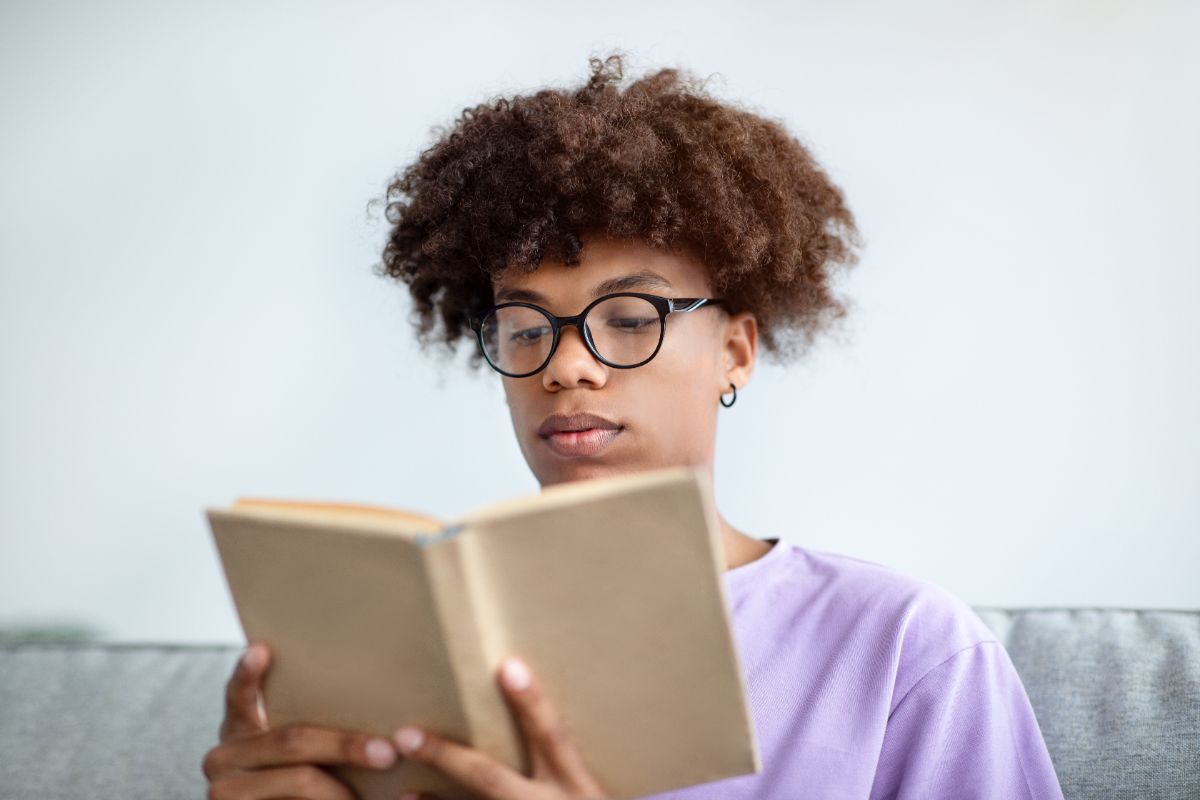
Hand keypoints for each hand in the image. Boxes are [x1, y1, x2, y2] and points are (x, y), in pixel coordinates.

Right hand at [202, 642, 400, 798]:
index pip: (238, 695)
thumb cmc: (292, 785)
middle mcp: (221, 759)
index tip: (262, 650)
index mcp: (237, 731)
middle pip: (292, 740)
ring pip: (301, 780)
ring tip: (378, 792)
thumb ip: (303, 734)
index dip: (248, 674)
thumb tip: (363, 705)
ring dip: (342, 789)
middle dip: (344, 746)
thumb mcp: (286, 757)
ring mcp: (224, 792)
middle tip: (387, 752)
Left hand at [392, 656, 608, 799]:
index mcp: (579, 791)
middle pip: (491, 780)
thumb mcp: (592, 798)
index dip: (532, 703)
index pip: (553, 737)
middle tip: (406, 734)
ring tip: (402, 797)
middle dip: (447, 756)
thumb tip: (531, 725)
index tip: (507, 666)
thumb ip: (563, 775)